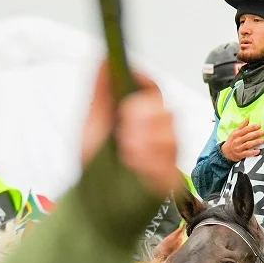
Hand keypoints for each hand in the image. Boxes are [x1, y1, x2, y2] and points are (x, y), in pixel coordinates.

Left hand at [81, 62, 182, 198]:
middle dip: (144, 114)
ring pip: (170, 133)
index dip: (143, 82)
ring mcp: (165, 153)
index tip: (131, 82)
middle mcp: (156, 131)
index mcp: (139, 114)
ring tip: (126, 150)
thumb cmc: (95, 166)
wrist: (94, 204)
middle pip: (165, 108)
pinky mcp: (171, 174)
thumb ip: (100, 91)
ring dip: (145, 139)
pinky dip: (149, 160)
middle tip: (125, 124)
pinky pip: (169, 160)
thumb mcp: (92, 123)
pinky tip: (135, 164)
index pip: (151, 88)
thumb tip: (104, 58)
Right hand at [220, 118, 263, 161]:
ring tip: (262, 140)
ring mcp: (239, 148)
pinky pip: (247, 153)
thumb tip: (248, 118)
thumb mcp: (235, 132)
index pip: (245, 130)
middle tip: (263, 132)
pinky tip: (258, 151)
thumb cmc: (232, 140)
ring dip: (255, 142)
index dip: (252, 127)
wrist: (225, 152)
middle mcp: (237, 141)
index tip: (259, 125)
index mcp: (236, 134)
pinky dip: (252, 152)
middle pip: (247, 136)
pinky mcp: (240, 155)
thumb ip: (242, 126)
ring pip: (248, 144)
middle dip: (256, 134)